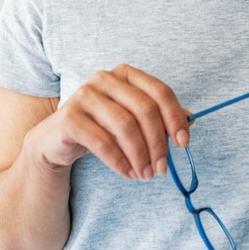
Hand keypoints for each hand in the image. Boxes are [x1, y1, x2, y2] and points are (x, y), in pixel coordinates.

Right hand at [23, 64, 188, 180]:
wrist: (57, 140)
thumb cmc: (101, 128)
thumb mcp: (132, 120)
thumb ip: (159, 118)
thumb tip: (191, 123)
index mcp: (125, 74)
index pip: (160, 91)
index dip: (175, 118)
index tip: (184, 143)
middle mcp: (105, 78)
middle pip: (144, 109)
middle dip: (158, 142)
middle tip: (162, 169)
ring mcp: (85, 94)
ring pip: (125, 126)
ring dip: (140, 155)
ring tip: (146, 174)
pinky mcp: (69, 117)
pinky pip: (102, 142)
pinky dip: (119, 161)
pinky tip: (128, 173)